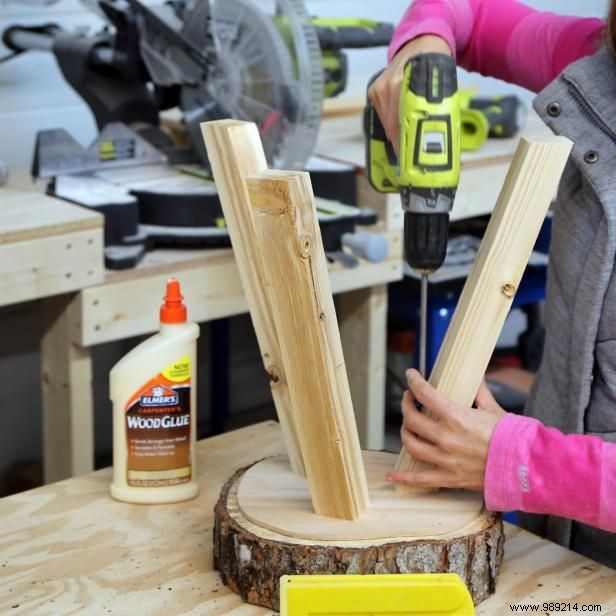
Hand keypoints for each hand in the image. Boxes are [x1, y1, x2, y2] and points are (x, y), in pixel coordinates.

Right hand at [368, 35, 452, 153]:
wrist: (423, 41)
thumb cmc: (436, 67)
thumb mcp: (443, 89)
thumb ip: (437, 111)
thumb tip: (438, 141)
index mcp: (407, 86)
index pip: (403, 124)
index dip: (408, 145)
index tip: (412, 161)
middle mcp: (390, 87)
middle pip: (393, 127)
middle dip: (402, 145)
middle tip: (410, 162)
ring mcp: (379, 88)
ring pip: (386, 123)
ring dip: (396, 136)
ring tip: (405, 150)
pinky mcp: (375, 90)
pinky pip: (382, 115)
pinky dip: (390, 125)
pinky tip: (399, 132)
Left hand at [386, 369, 505, 490]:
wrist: (528, 467)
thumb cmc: (513, 436)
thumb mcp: (494, 409)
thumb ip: (480, 392)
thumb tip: (475, 377)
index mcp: (456, 416)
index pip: (425, 394)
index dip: (413, 381)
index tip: (410, 375)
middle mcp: (446, 437)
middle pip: (411, 419)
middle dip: (406, 405)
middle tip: (409, 399)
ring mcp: (445, 459)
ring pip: (411, 444)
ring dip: (405, 432)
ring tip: (407, 425)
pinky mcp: (450, 478)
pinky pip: (420, 479)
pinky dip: (404, 477)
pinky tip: (392, 475)